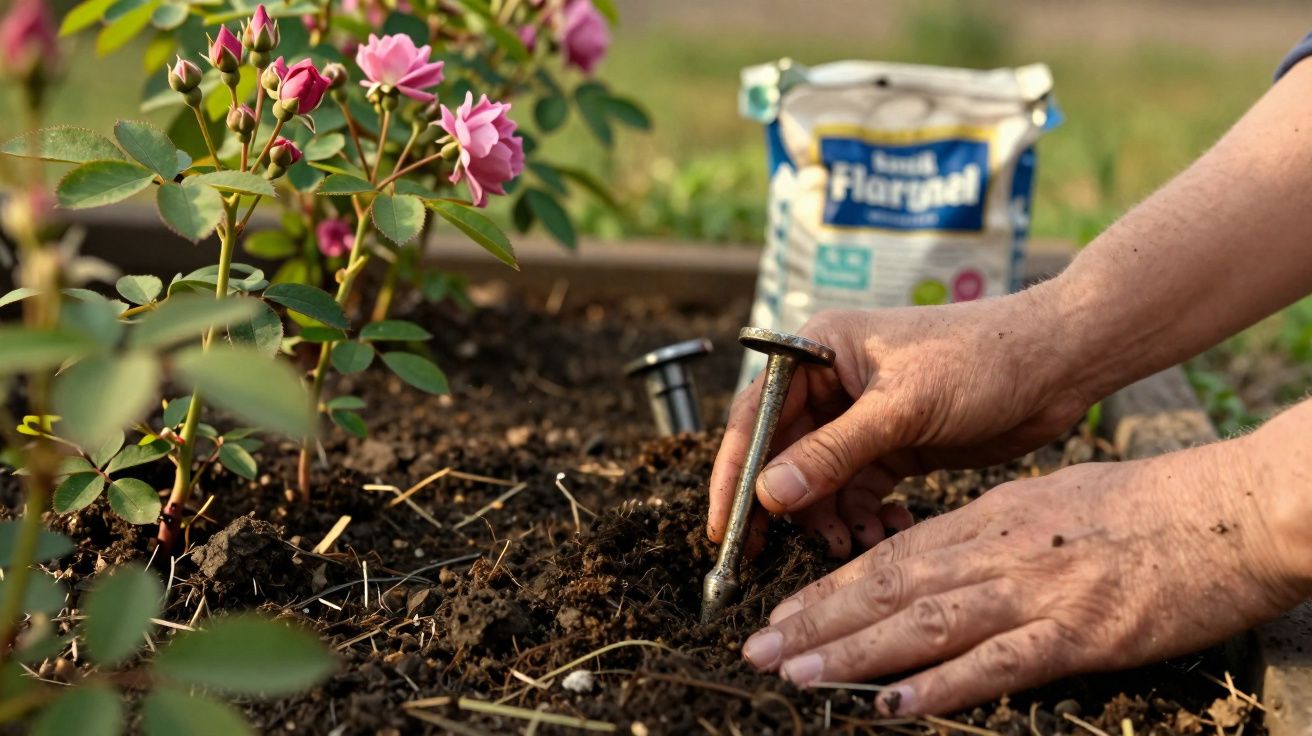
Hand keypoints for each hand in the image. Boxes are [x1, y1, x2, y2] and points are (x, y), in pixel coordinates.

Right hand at [709, 285, 1091, 556]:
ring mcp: (860, 417)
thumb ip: (834, 452)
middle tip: (767, 559)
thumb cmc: (982, 358)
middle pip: (781, 456)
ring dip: (830, 520)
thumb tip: (769, 495)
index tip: (722, 529)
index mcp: (818, 350)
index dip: (735, 474)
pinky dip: (865, 519)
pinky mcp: (892, 446)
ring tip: (854, 546)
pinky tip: (888, 533)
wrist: (1058, 364)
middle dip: (782, 508)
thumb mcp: (903, 407)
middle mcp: (830, 383)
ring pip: (820, 483)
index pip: (756, 416)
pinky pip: (858, 493)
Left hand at [739, 435, 1311, 714]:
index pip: (891, 554)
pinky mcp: (1081, 632)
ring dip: (854, 650)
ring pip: (926, 620)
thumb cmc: (1144, 509)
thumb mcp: (1049, 505)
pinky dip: (944, 684)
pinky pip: (1000, 662)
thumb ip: (989, 536)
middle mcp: (998, 550)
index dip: (830, 587)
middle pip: (890, 585)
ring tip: (797, 673)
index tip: (782, 611)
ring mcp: (1036, 591)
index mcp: (989, 518)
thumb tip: (939, 564)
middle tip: (758, 646)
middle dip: (817, 620)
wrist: (1228, 510)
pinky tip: (896, 704)